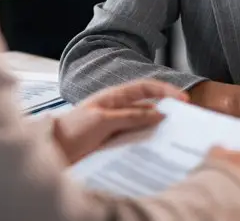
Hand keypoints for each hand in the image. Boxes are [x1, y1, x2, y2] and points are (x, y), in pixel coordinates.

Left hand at [52, 80, 186, 163]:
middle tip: (186, 123)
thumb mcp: (103, 120)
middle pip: (149, 107)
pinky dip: (148, 144)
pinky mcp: (115, 144)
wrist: (53, 150)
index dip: (166, 90)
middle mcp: (118, 109)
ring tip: (175, 139)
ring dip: (159, 131)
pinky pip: (137, 141)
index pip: (146, 88)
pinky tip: (156, 152)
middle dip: (168, 112)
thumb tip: (159, 114)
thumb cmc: (72, 129)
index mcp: (115, 97)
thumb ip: (130, 116)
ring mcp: (117, 127)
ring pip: (145, 126)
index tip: (184, 100)